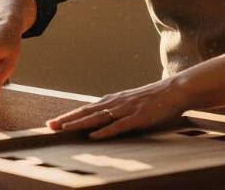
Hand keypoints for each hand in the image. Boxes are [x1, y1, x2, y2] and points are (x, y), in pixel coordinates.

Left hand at [46, 77, 189, 139]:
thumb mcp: (131, 102)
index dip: (69, 116)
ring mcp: (126, 109)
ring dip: (79, 124)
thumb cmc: (154, 98)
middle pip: (86, 112)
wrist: (175, 90)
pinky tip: (93, 136)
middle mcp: (116, 103)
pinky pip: (119, 126)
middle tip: (49, 126)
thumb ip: (117, 109)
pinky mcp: (138, 117)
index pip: (86, 109)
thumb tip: (103, 120)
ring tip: (63, 129)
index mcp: (113, 100)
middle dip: (67, 119)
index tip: (53, 122)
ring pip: (98, 118)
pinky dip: (105, 131)